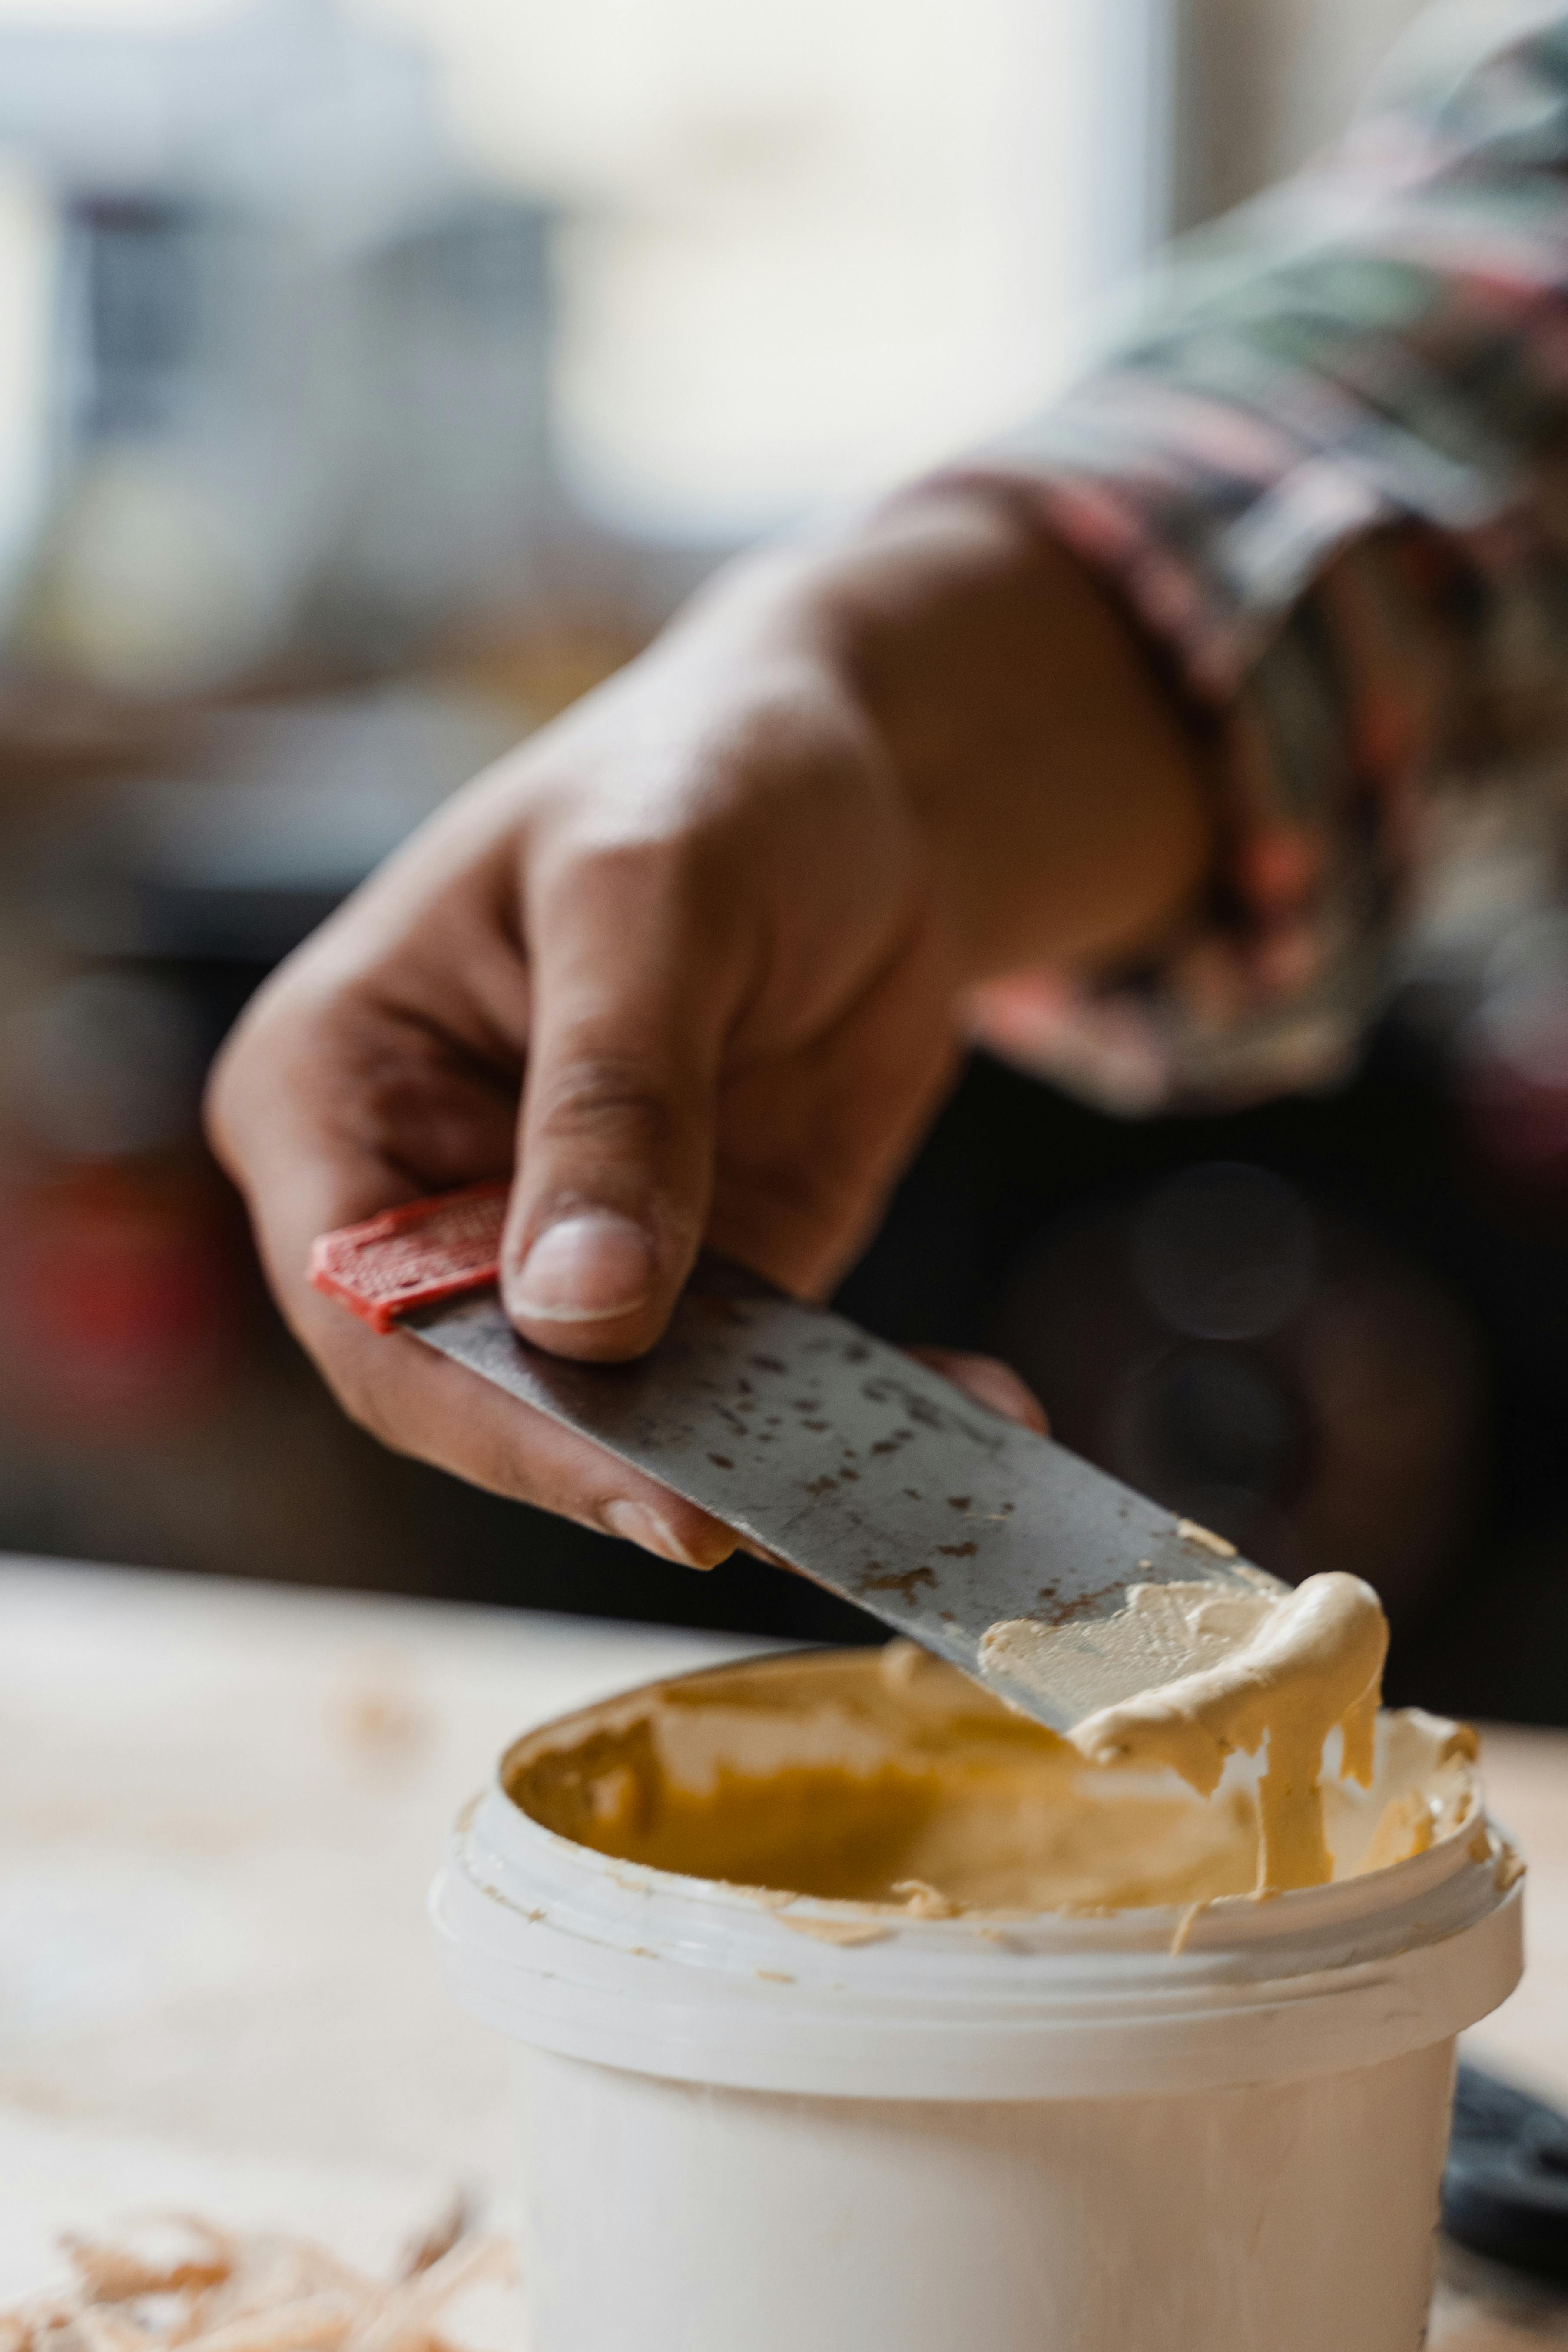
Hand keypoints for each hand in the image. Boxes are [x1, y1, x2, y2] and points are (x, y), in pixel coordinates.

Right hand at [207, 477, 1206, 1564]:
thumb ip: (611, 1098)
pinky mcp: (703, 1272)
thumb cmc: (710, 774)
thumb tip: (582, 1311)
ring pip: (630, 1409)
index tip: (633, 1481)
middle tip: (768, 1520)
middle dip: (628, 1459)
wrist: (866, 777)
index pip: (365, 1302)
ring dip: (762, 1458)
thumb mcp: (650, 894)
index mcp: (338, 1083)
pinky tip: (970, 1406)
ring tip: (899, 1489)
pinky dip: (860, 1408)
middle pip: (486, 1385)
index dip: (488, 1410)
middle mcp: (429, 1190)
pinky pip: (761, 1378)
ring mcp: (566, 1247)